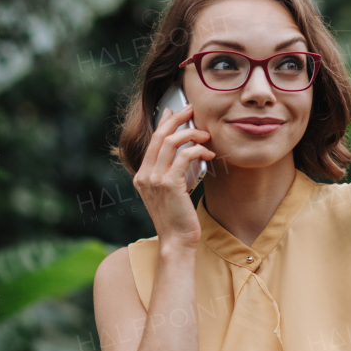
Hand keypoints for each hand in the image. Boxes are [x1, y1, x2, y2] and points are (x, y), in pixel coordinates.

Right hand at [133, 104, 215, 249]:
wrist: (176, 241)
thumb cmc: (177, 218)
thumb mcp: (170, 192)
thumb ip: (171, 172)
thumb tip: (184, 151)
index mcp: (142, 176)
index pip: (152, 141)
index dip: (163, 122)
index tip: (173, 110)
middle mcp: (145, 175)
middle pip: (159, 135)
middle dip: (176, 118)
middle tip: (192, 109)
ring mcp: (155, 180)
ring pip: (171, 142)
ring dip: (191, 134)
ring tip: (205, 135)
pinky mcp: (170, 184)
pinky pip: (185, 156)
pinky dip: (198, 150)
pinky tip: (208, 154)